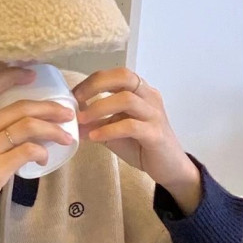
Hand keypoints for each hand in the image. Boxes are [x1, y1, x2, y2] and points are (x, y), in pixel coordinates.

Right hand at [0, 68, 75, 242]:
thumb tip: (13, 133)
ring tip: (66, 136)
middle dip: (49, 107)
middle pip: (19, 107)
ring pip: (28, 126)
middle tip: (66, 112)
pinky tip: (44, 158)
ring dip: (53, 129)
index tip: (32, 75)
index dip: (11, 76)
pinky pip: (28, 151)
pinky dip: (42, 152)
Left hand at [72, 68, 201, 213]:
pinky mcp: (155, 134)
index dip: (93, 81)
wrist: (170, 168)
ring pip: (126, 99)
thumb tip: (73, 122)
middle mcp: (149, 97)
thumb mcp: (115, 133)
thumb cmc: (142, 147)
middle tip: (77, 100)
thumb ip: (97, 124)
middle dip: (96, 86)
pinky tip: (94, 137)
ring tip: (81, 120)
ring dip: (99, 108)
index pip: (117, 75)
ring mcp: (154, 114)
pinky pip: (130, 126)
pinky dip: (109, 129)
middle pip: (124, 77)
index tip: (74, 94)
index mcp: (141, 92)